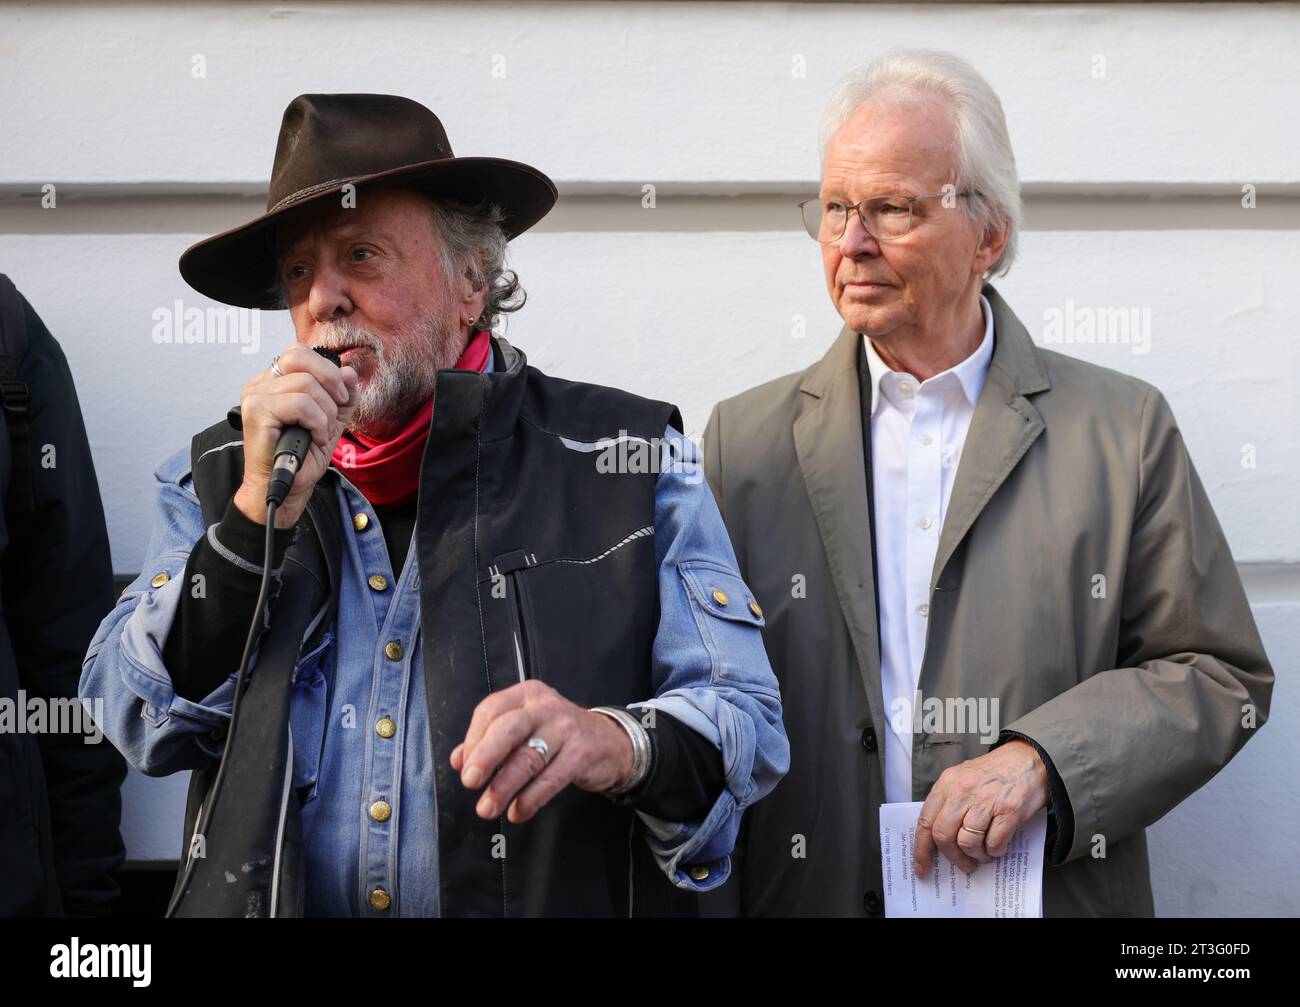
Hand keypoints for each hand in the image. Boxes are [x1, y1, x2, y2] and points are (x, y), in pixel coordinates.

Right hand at [233, 343, 357, 527]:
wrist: (286, 489)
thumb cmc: (302, 458)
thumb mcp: (331, 421)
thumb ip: (342, 397)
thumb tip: (349, 372)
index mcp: (273, 383)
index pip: (299, 352)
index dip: (327, 370)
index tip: (341, 396)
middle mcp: (259, 385)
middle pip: (299, 357)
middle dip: (329, 382)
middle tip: (336, 410)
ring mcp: (255, 397)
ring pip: (305, 384)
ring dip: (325, 413)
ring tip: (320, 434)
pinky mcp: (256, 413)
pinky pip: (300, 404)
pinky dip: (317, 423)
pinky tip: (314, 439)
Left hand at [450, 680, 634, 823]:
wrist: (612, 742)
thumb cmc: (559, 735)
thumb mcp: (526, 727)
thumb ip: (490, 739)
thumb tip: (458, 760)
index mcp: (527, 694)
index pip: (491, 710)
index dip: (472, 740)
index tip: (464, 767)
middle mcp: (546, 706)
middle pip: (508, 729)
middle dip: (485, 756)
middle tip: (469, 782)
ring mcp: (566, 729)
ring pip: (528, 758)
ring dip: (504, 787)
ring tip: (488, 808)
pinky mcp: (582, 753)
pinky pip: (551, 779)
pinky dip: (531, 798)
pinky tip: (518, 812)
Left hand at [913, 739, 1047, 877]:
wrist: (1028, 759)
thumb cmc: (995, 772)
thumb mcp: (962, 777)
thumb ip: (948, 802)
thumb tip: (940, 838)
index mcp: (947, 783)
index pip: (925, 821)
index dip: (921, 849)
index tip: (922, 867)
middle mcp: (962, 791)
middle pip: (943, 835)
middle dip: (952, 856)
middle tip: (962, 863)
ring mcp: (986, 801)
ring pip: (967, 842)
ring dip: (976, 855)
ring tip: (983, 853)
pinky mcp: (1008, 811)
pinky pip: (994, 843)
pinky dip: (994, 852)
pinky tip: (998, 846)